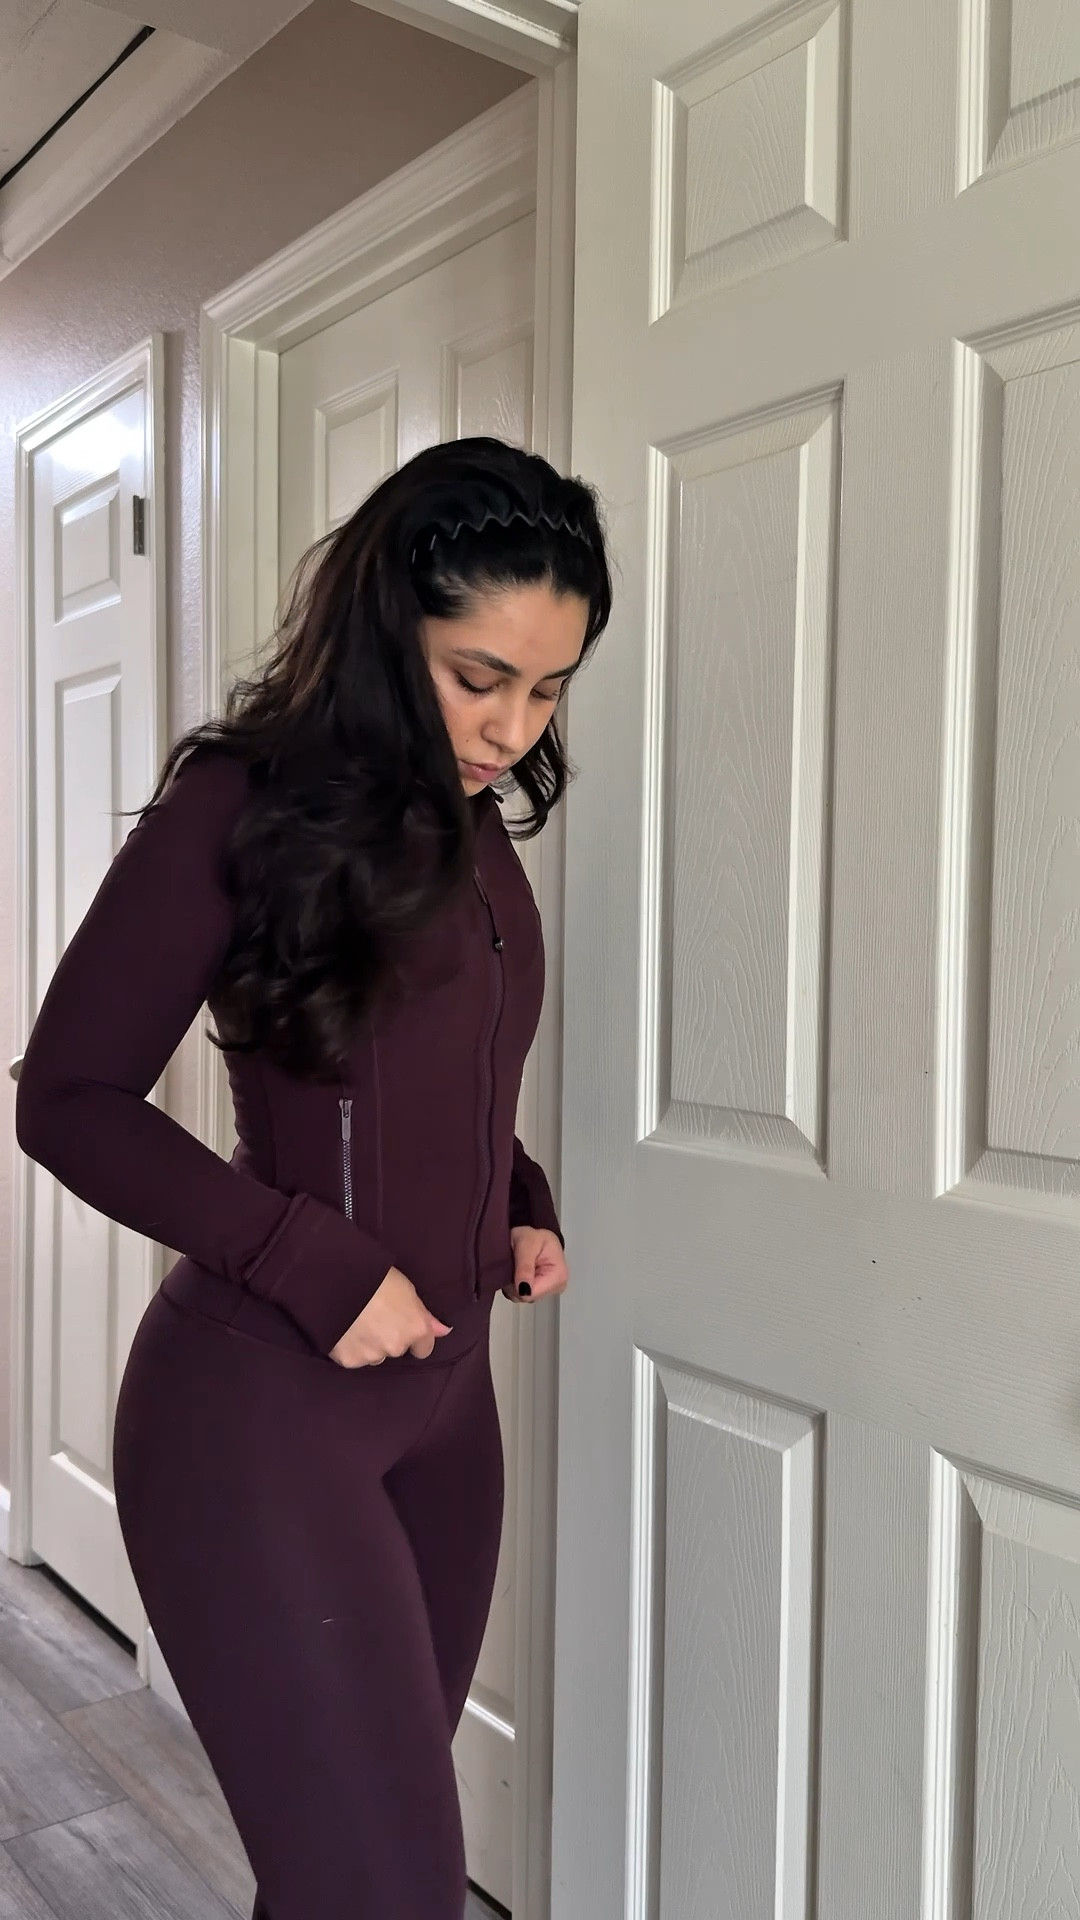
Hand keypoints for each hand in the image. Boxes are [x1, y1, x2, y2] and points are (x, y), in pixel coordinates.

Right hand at [329, 1267, 451, 1367]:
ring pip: (374, 1355)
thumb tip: (443, 1331)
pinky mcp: (348, 1360)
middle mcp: (397, 1346)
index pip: (424, 1348)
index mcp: (415, 1328)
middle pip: (396, 1349)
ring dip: (370, 1344)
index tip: (402, 1326)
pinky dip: (350, 1347)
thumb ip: (424, 1315)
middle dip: (388, 1338)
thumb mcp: (406, 1288)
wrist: (336, 1281)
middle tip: (374, 1316)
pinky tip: (344, 1329)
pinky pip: (353, 1357)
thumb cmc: (374, 1276)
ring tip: (357, 1322)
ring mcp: (372, 1355)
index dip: (414, 1338)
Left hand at [503, 1227, 567, 1304]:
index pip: (531, 1294)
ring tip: (516, 1266)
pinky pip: (520, 1294)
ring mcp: (548, 1290)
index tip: (513, 1268)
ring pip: (521, 1296)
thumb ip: (525, 1267)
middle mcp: (556, 1287)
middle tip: (514, 1264)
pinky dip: (514, 1284)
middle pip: (526, 1297)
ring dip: (513, 1283)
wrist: (535, 1235)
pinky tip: (517, 1271)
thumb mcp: (526, 1244)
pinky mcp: (540, 1290)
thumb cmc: (533, 1236)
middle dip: (514, 1283)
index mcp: (558, 1277)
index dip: (516, 1284)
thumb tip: (523, 1290)